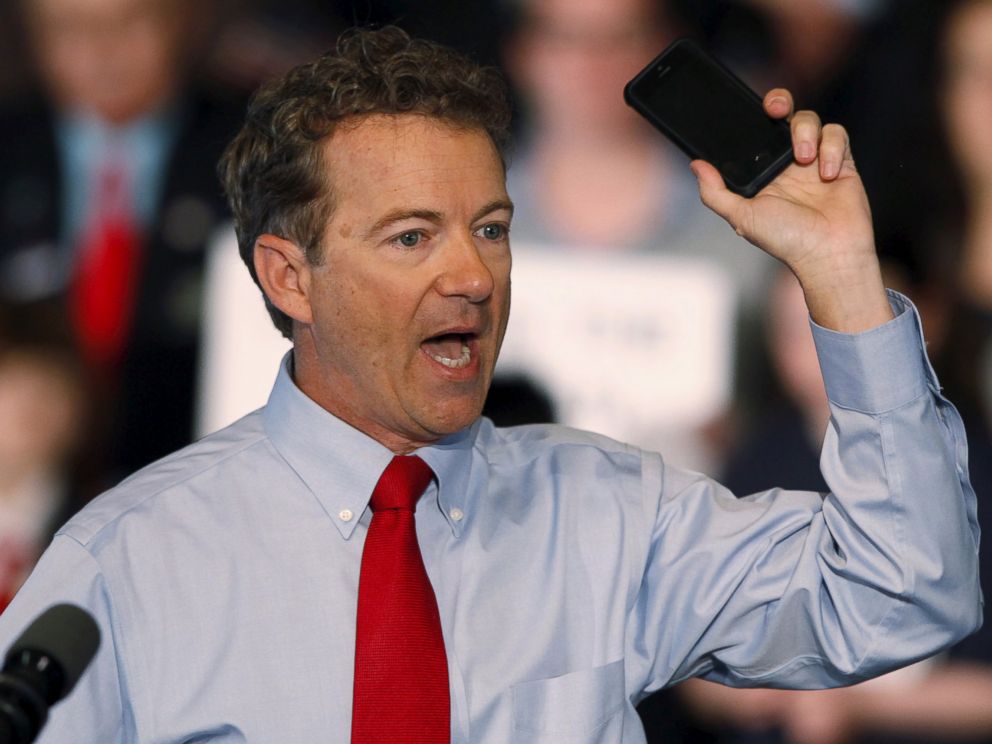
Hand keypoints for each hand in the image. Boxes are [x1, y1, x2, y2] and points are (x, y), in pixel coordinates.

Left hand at [691, 89, 893, 332]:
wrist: (829, 253)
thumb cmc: (785, 240)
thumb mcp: (741, 216)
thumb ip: (715, 192)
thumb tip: (695, 165)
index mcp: (762, 172)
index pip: (753, 133)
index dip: (750, 116)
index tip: (746, 110)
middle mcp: (786, 163)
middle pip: (782, 114)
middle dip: (778, 101)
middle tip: (775, 110)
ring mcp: (814, 159)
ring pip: (809, 119)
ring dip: (805, 132)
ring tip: (804, 160)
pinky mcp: (841, 160)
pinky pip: (836, 134)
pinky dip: (832, 148)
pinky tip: (827, 174)